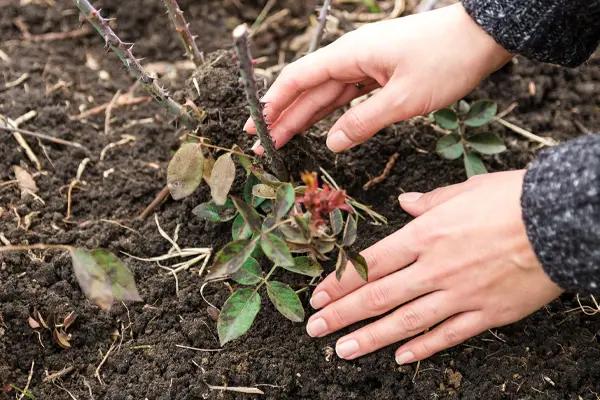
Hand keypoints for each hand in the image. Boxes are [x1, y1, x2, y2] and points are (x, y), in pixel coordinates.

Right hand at [245, 3, 511, 152]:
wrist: (484, 37)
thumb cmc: (447, 61)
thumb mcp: (404, 99)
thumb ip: (363, 122)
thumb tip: (332, 143)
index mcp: (350, 54)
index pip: (299, 78)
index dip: (274, 102)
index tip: (255, 125)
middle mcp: (352, 57)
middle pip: (308, 89)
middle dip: (283, 117)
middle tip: (263, 144)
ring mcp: (366, 64)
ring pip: (326, 95)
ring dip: (304, 118)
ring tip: (282, 141)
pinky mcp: (381, 73)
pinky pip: (348, 96)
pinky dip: (333, 114)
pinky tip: (322, 130)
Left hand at [306, 170, 562, 363]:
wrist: (560, 220)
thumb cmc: (511, 199)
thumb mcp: (464, 190)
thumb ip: (429, 202)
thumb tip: (404, 202)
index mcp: (425, 236)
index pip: (370, 264)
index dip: (340, 283)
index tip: (318, 296)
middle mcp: (435, 269)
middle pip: (378, 296)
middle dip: (342, 315)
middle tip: (315, 329)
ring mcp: (459, 295)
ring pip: (405, 322)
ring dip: (369, 337)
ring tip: (341, 350)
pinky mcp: (486, 313)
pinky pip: (448, 335)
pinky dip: (422, 348)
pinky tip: (400, 358)